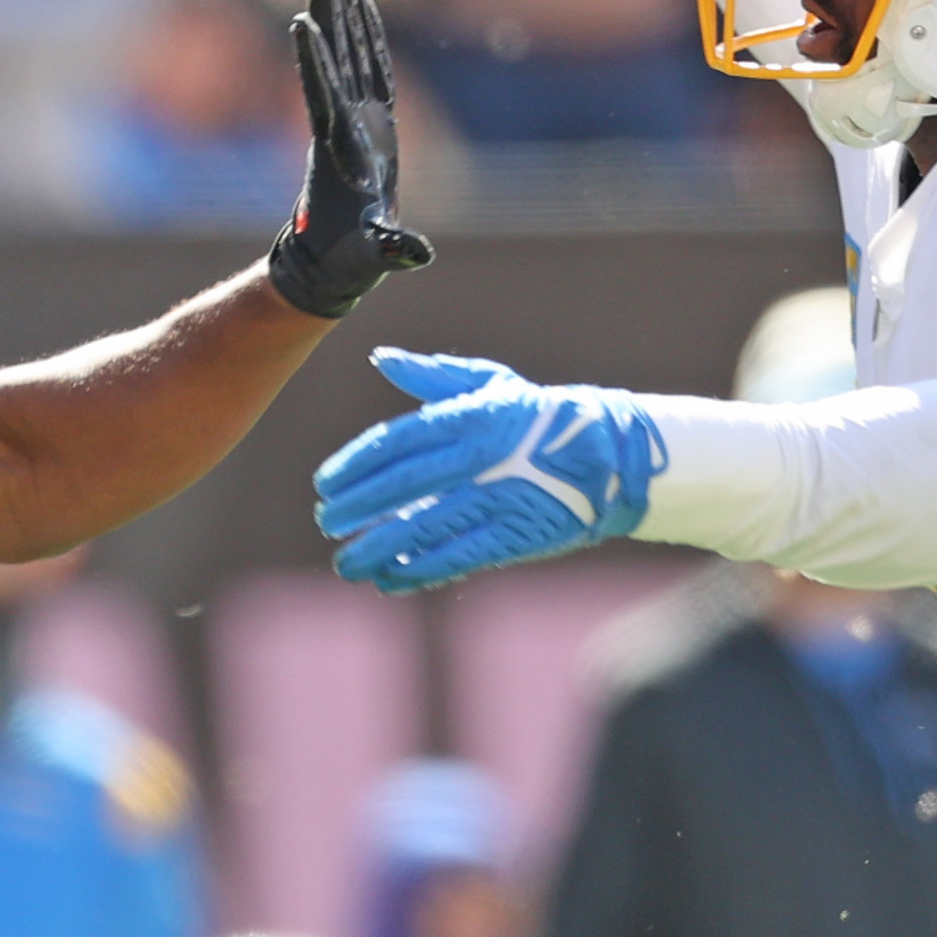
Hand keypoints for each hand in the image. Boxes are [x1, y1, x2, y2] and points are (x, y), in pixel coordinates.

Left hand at [268, 0, 433, 319]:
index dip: (313, 62)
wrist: (335, 262)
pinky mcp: (372, 121)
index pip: (322, 97)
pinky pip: (370, 68)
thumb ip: (393, 251)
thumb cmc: (352, 260)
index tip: (300, 23)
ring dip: (340, 13)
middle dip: (327, 13)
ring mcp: (356, 119)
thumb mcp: (376, 256)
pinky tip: (364, 3)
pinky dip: (368, 36)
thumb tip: (414, 254)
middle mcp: (342, 125)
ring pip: (346, 54)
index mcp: (339, 151)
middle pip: (332, 58)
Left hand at [316, 348, 665, 588]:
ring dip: (380, 548)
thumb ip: (433, 375)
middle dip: (359, 507)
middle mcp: (482, 457)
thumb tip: (383, 358)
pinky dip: (420, 570)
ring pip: (427, 526)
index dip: (358, 464)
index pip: (400, 440)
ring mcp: (499, 498)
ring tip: (346, 563)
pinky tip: (389, 578)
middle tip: (326, 522)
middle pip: (405, 485)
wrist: (611, 454)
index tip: (326, 483)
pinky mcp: (516, 535)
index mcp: (473, 416)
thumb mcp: (492, 384)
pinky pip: (459, 556)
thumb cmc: (539, 416)